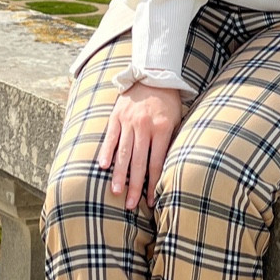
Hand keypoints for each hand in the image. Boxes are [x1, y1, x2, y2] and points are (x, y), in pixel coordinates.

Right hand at [98, 81, 185, 209]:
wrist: (153, 75)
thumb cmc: (168, 102)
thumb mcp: (175, 121)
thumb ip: (169, 143)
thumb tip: (164, 170)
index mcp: (161, 128)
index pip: (156, 163)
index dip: (153, 183)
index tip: (151, 201)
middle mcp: (144, 126)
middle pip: (138, 162)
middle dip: (135, 185)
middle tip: (130, 204)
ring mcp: (128, 121)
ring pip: (123, 152)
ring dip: (119, 174)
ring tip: (117, 191)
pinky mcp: (116, 116)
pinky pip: (110, 137)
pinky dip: (107, 152)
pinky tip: (104, 167)